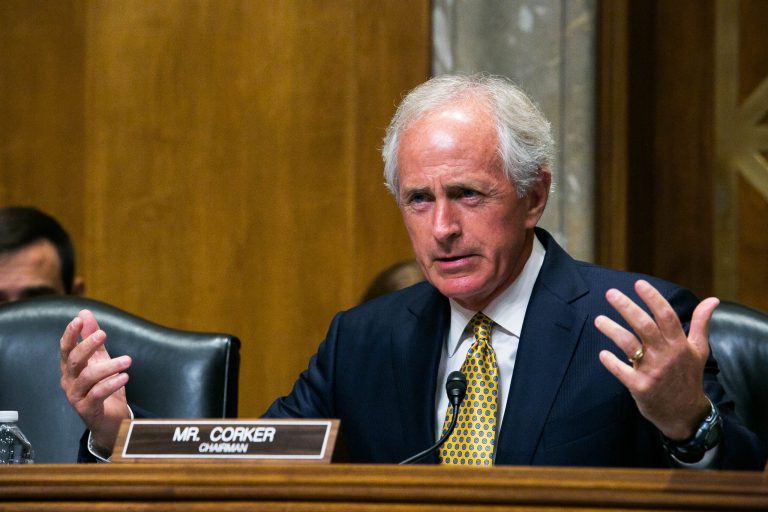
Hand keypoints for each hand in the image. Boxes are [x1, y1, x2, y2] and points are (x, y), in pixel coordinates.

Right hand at [59, 309, 131, 453]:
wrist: (110, 420)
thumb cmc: (102, 387)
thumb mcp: (99, 359)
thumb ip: (91, 338)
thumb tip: (84, 313)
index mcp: (71, 368)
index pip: (66, 348)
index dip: (70, 334)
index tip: (78, 320)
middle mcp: (69, 381)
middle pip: (73, 360)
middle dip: (87, 345)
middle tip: (103, 334)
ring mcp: (76, 396)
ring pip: (88, 377)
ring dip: (109, 366)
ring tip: (127, 360)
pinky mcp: (87, 409)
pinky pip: (97, 394)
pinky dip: (111, 384)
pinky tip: (125, 376)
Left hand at [594, 280, 718, 440]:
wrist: (686, 413)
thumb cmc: (688, 376)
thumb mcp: (699, 350)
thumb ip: (701, 323)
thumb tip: (712, 300)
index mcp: (679, 344)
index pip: (666, 315)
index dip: (653, 298)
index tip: (639, 284)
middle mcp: (666, 355)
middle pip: (645, 325)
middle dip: (627, 307)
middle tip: (610, 293)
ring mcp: (653, 371)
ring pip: (629, 345)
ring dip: (613, 330)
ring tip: (598, 319)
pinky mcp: (640, 387)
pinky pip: (622, 371)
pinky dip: (611, 362)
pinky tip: (602, 353)